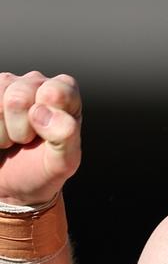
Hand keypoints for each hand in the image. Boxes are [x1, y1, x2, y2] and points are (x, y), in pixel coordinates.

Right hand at [0, 71, 81, 205]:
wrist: (12, 182)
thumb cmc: (41, 168)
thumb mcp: (62, 162)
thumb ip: (65, 137)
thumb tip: (42, 112)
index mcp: (66, 93)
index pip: (54, 93)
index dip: (45, 120)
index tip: (47, 133)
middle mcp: (38, 81)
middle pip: (18, 97)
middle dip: (19, 128)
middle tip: (26, 139)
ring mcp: (10, 84)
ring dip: (1, 131)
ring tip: (12, 137)